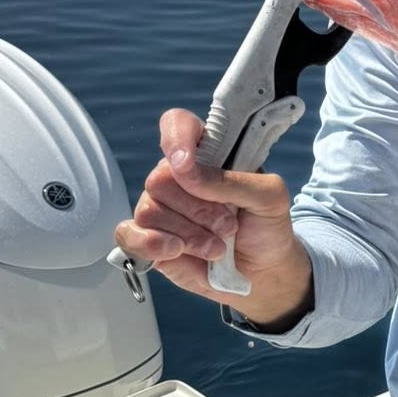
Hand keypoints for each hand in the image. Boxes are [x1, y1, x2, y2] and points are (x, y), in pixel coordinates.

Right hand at [113, 107, 313, 326]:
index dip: (177, 139)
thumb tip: (186, 173)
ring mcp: (160, 208)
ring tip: (216, 248)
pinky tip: (177, 251)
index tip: (187, 164)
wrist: (262, 272)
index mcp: (207, 154)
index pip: (177, 125)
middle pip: (160, 178)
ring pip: (149, 210)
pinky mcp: (148, 239)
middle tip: (228, 226)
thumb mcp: (269, 196)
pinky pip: (128, 233)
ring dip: (188, 234)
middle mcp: (177, 177)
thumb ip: (233, 180)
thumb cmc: (266, 225)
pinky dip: (152, 244)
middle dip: (198, 209)